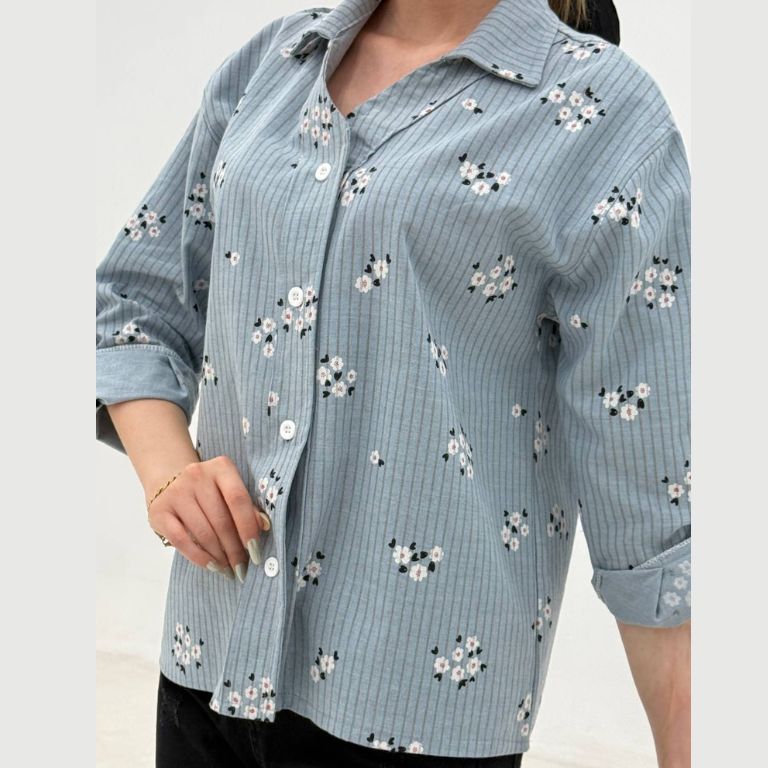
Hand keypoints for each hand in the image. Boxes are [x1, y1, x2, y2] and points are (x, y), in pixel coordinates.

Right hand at [147, 455, 270, 582]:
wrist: (168, 479)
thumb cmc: (209, 490)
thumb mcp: (229, 490)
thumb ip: (247, 506)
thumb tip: (264, 526)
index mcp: (220, 467)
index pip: (238, 500)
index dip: (248, 528)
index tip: (256, 552)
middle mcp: (197, 476)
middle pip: (221, 520)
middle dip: (235, 549)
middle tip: (242, 568)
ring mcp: (176, 492)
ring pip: (203, 533)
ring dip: (219, 556)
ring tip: (229, 570)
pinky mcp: (159, 511)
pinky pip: (182, 541)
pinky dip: (199, 557)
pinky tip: (211, 566)